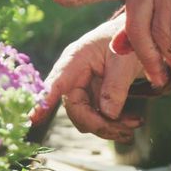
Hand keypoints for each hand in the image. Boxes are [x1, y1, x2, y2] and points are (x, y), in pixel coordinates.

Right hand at [29, 15, 145, 142]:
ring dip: (111, 127)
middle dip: (100, 124)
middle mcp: (74, 77)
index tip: (32, 118)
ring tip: (136, 123)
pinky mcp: (94, 99)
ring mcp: (84, 90)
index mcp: (75, 60)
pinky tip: (134, 121)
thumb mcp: (125, 59)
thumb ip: (116, 86)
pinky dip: (116, 124)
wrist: (138, 38)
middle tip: (128, 131)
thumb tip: (108, 114)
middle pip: (76, 111)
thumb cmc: (127, 42)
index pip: (56, 83)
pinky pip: (99, 119)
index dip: (44, 102)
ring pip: (88, 120)